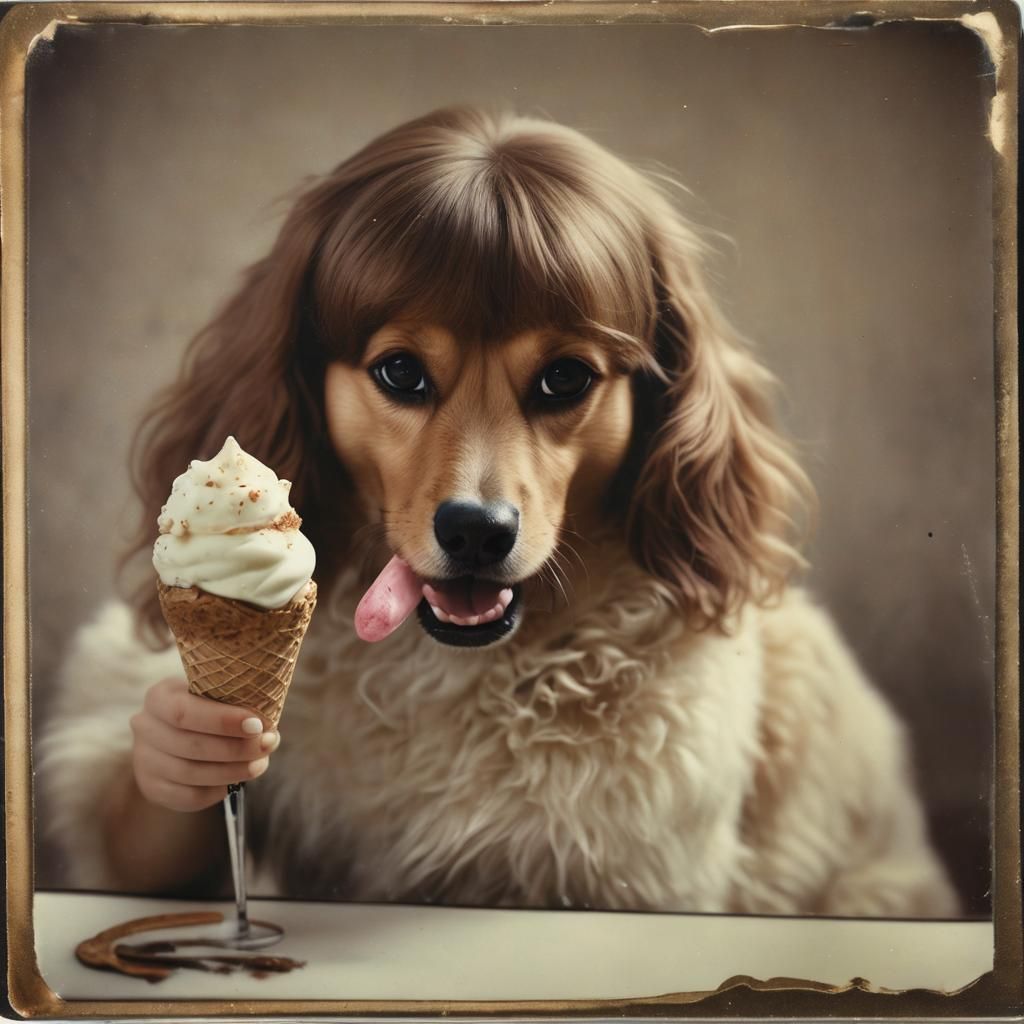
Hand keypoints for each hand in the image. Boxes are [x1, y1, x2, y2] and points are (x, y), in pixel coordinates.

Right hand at [130, 677, 280, 811]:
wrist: (179, 729)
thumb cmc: (208, 705)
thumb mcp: (217, 694)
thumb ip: (240, 706)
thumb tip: (269, 734)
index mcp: (159, 697)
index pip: (184, 712)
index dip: (223, 721)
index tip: (257, 725)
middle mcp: (145, 727)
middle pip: (190, 745)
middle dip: (235, 748)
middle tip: (266, 745)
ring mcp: (144, 759)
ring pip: (189, 773)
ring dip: (232, 771)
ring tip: (259, 764)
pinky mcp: (152, 786)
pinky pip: (187, 796)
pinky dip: (216, 790)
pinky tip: (235, 781)